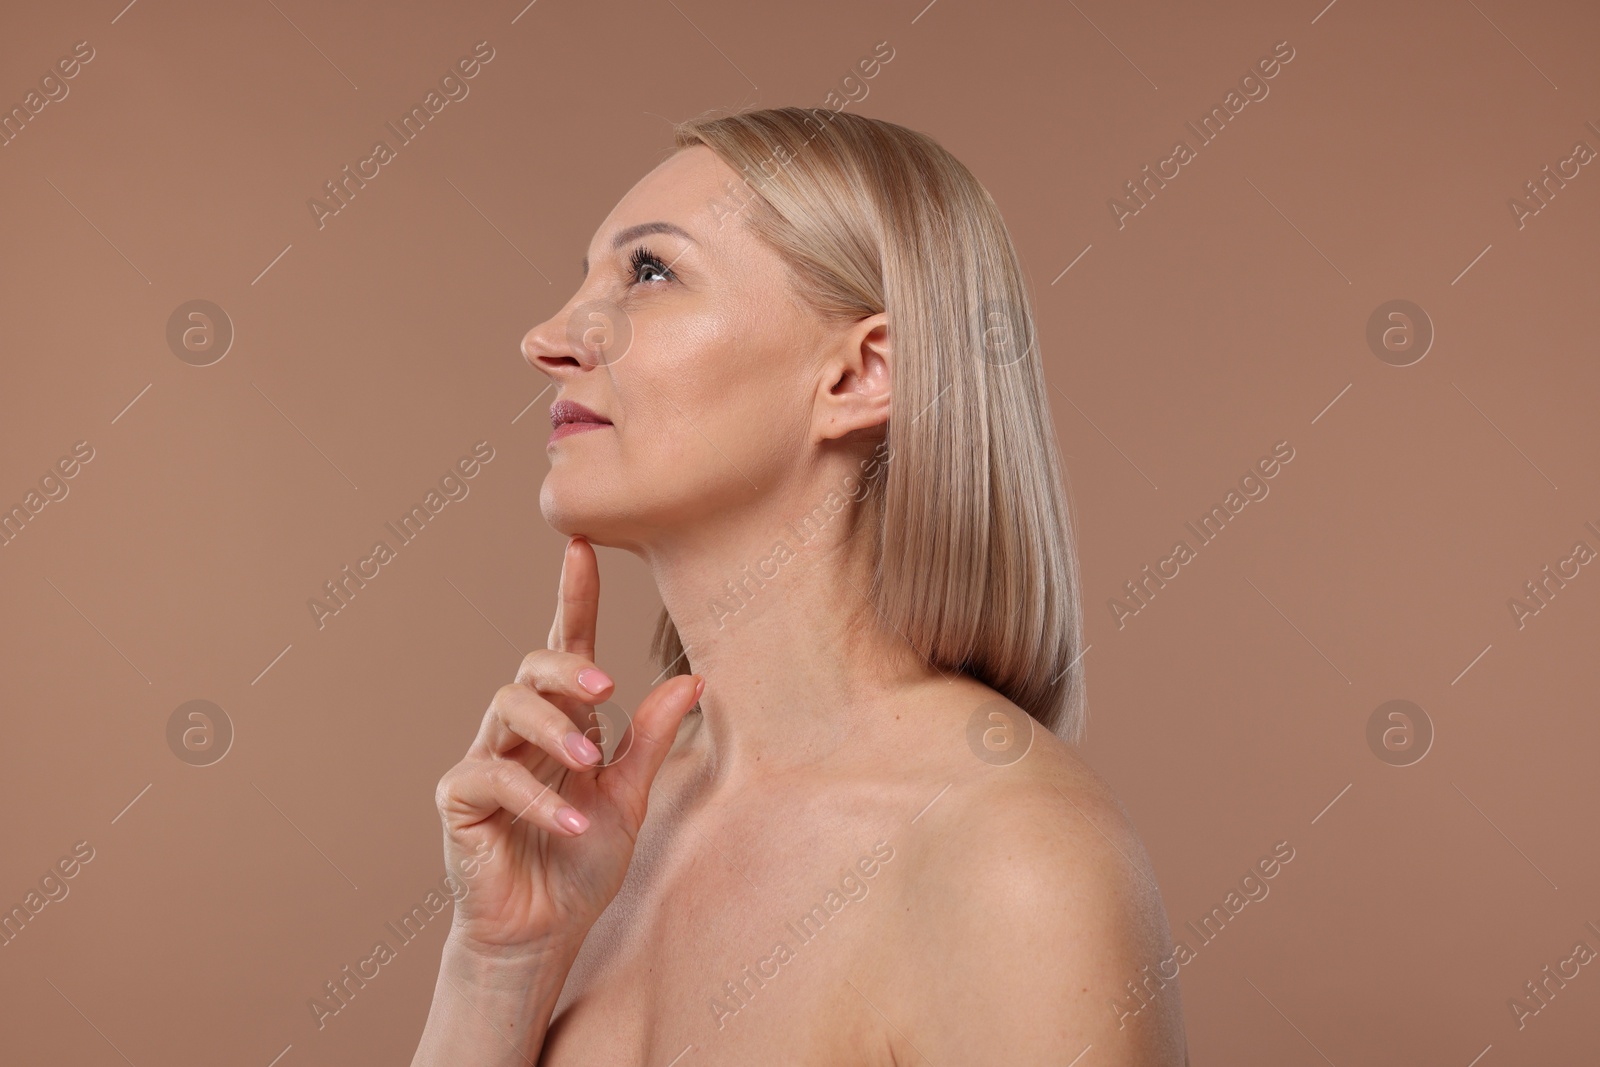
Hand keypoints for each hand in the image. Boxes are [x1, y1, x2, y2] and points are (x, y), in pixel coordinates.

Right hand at [432, 536, 700, 962]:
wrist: (543, 934)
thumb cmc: (578, 864)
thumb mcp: (629, 798)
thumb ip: (651, 740)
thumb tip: (694, 680)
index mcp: (563, 722)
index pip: (566, 647)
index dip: (574, 597)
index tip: (583, 546)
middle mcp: (519, 731)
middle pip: (532, 669)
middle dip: (568, 668)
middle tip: (606, 687)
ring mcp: (484, 760)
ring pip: (506, 708)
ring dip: (553, 730)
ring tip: (589, 764)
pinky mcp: (459, 799)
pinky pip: (490, 774)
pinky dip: (534, 795)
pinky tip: (568, 820)